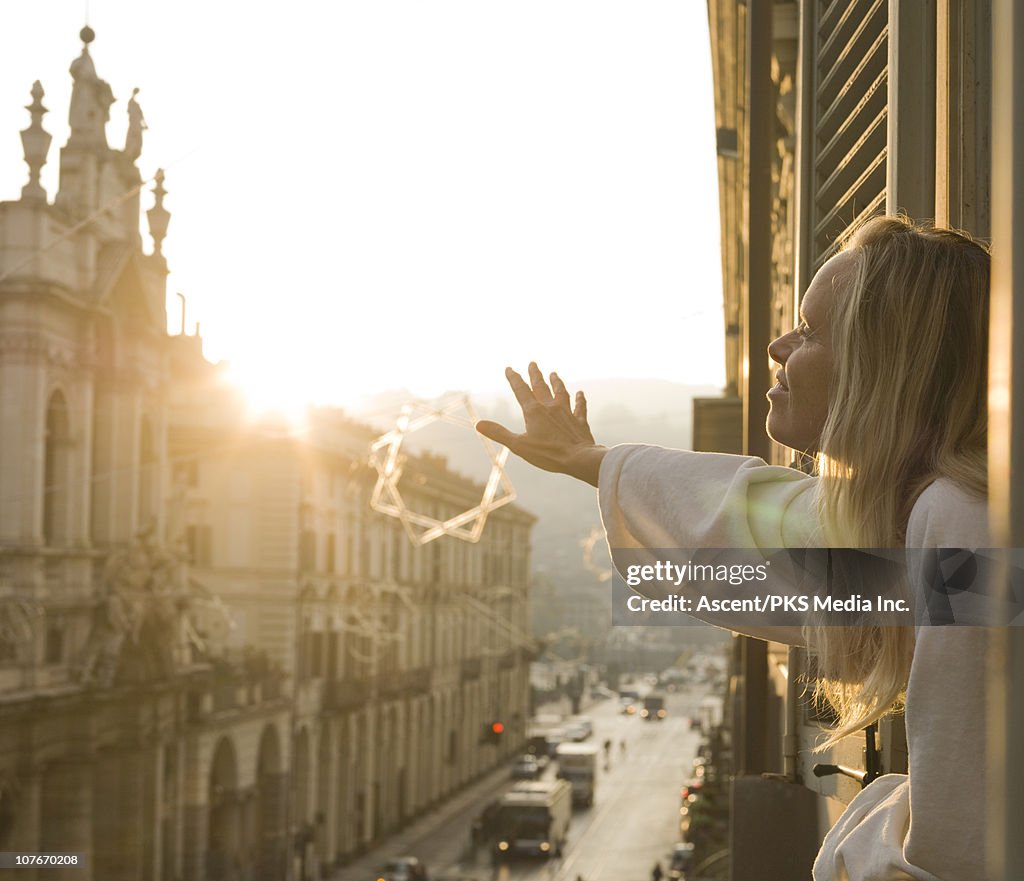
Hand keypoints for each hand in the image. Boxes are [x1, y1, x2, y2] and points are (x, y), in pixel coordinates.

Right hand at [475, 362, 606, 486]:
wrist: (579, 458)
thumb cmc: (548, 453)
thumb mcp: (518, 445)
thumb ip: (499, 433)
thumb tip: (478, 424)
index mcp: (534, 411)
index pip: (521, 390)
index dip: (514, 378)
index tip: (509, 368)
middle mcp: (550, 407)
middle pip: (541, 386)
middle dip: (535, 374)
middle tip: (533, 362)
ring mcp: (567, 413)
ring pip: (561, 392)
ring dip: (556, 382)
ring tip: (554, 373)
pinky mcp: (580, 422)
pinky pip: (580, 407)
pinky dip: (580, 400)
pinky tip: (580, 393)